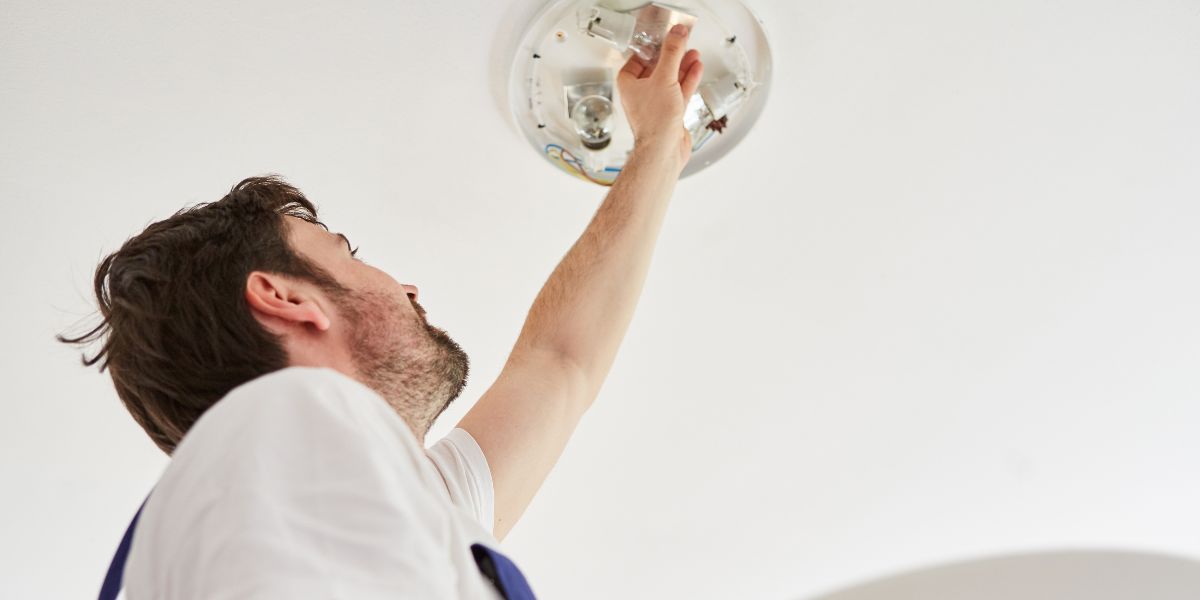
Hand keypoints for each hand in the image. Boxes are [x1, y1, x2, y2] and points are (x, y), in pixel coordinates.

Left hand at [616, 24, 703, 168]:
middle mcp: (640, 93)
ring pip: (670, 79)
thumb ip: (672, 53)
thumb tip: (677, 34)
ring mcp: (656, 103)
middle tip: (682, 41)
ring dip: (682, 66)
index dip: (653, 46)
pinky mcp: (670, 112)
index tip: (666, 36)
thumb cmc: (654, 122)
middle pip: (657, 67)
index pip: (639, 57)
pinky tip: (695, 68)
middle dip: (672, 55)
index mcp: (628, 83)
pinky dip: (688, 79)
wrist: (663, 151)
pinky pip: (679, 91)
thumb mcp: (664, 78)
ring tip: (693, 52)